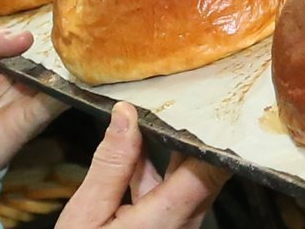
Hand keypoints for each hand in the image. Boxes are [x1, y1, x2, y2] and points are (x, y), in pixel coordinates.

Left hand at [0, 27, 66, 174]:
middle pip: (54, 54)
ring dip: (69, 62)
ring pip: (62, 74)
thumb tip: (27, 36)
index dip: (44, 24)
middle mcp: (30, 76)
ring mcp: (37, 96)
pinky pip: (60, 99)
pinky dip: (68, 87)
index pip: (35, 38)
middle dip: (63, 41)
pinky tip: (71, 72)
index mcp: (12, 61)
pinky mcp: (37, 115)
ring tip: (77, 44)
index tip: (57, 9)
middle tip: (72, 24)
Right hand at [56, 102, 229, 228]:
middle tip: (188, 90)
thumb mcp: (85, 215)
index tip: (219, 101)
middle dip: (194, 132)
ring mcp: (180, 227)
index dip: (219, 135)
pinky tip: (135, 144)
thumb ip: (111, 164)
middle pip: (203, 168)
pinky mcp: (169, 228)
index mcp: (167, 219)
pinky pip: (171, 190)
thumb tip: (126, 114)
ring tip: (161, 105)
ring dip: (173, 147)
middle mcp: (185, 223)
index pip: (212, 169)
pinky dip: (156, 168)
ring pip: (187, 177)